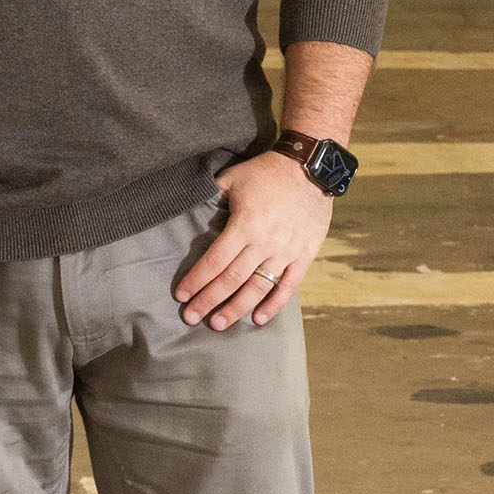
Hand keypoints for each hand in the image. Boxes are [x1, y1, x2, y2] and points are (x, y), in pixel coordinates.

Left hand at [176, 152, 335, 330]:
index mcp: (245, 225)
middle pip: (232, 279)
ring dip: (237, 308)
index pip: (215, 260)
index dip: (197, 280)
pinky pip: (288, 285)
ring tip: (219, 324)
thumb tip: (193, 211)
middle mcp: (265, 242)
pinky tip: (259, 318)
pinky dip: (275, 304)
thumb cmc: (266, 172)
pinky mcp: (305, 255)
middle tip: (192, 318)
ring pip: (258, 287)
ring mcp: (287, 251)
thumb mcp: (232, 178)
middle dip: (209, 301)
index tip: (182, 296)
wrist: (311, 168)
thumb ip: (212, 196)